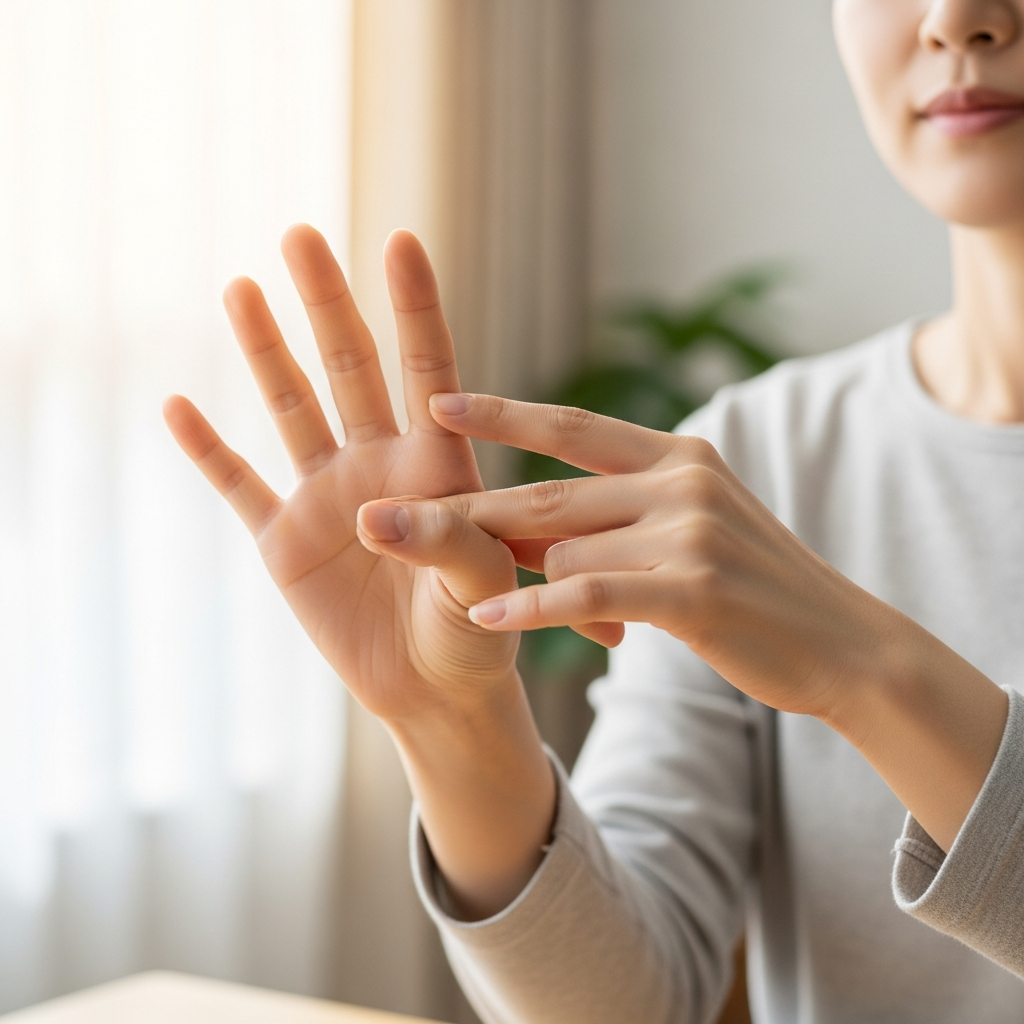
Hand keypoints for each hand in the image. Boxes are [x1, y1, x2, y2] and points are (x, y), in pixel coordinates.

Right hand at [163, 227, 519, 722]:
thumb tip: (368, 512)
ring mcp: (329, 498)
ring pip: (293, 410)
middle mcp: (381, 466)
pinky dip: (209, 452)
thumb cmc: (477, 635)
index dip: (415, 307)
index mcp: (440, 467)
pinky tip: (178, 406)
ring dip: (267, 353)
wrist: (435, 690)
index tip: (401, 240)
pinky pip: (241, 486)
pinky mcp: (287, 541)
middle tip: (302, 234)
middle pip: (352, 369)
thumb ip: (441, 543)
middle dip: (326, 304)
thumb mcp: (481, 589)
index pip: (429, 371)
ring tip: (242, 287)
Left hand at [427, 392, 892, 719]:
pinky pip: (589, 595)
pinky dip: (533, 610)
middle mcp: (681, 479)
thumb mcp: (688, 531)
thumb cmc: (751, 589)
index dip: (502, 413)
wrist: (840, 643)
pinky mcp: (694, 589)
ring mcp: (690, 531)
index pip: (573, 428)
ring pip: (564, 549)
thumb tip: (528, 524)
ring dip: (519, 582)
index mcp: (677, 454)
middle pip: (547, 493)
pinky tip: (488, 621)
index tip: (437, 401)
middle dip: (463, 510)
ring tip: (474, 598)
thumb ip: (619, 514)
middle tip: (385, 517)